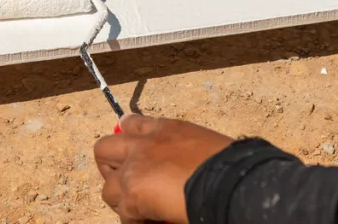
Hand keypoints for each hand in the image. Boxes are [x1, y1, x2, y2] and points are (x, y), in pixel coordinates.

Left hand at [93, 114, 234, 223]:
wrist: (231, 180)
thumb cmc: (233, 165)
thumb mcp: (207, 146)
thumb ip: (186, 152)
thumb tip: (185, 170)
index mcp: (168, 129)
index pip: (133, 124)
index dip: (129, 140)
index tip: (133, 152)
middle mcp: (146, 144)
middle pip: (104, 148)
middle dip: (110, 167)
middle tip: (126, 183)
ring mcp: (135, 168)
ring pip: (107, 187)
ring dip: (121, 200)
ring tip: (139, 209)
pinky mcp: (132, 195)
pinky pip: (123, 215)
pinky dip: (134, 222)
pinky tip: (152, 223)